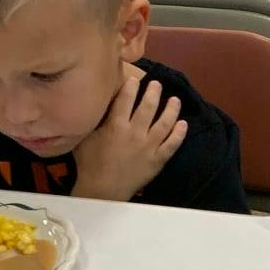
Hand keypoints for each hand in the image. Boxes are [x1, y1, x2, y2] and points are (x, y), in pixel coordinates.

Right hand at [72, 66, 186, 201]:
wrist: (102, 191)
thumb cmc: (89, 163)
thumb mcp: (85, 137)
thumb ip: (94, 120)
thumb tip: (97, 104)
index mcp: (116, 126)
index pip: (126, 99)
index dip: (132, 86)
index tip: (135, 79)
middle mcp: (135, 133)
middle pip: (148, 107)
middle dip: (154, 93)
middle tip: (157, 84)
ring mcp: (148, 147)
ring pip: (164, 124)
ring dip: (171, 109)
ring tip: (175, 99)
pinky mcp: (157, 161)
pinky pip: (172, 145)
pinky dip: (179, 134)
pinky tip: (183, 124)